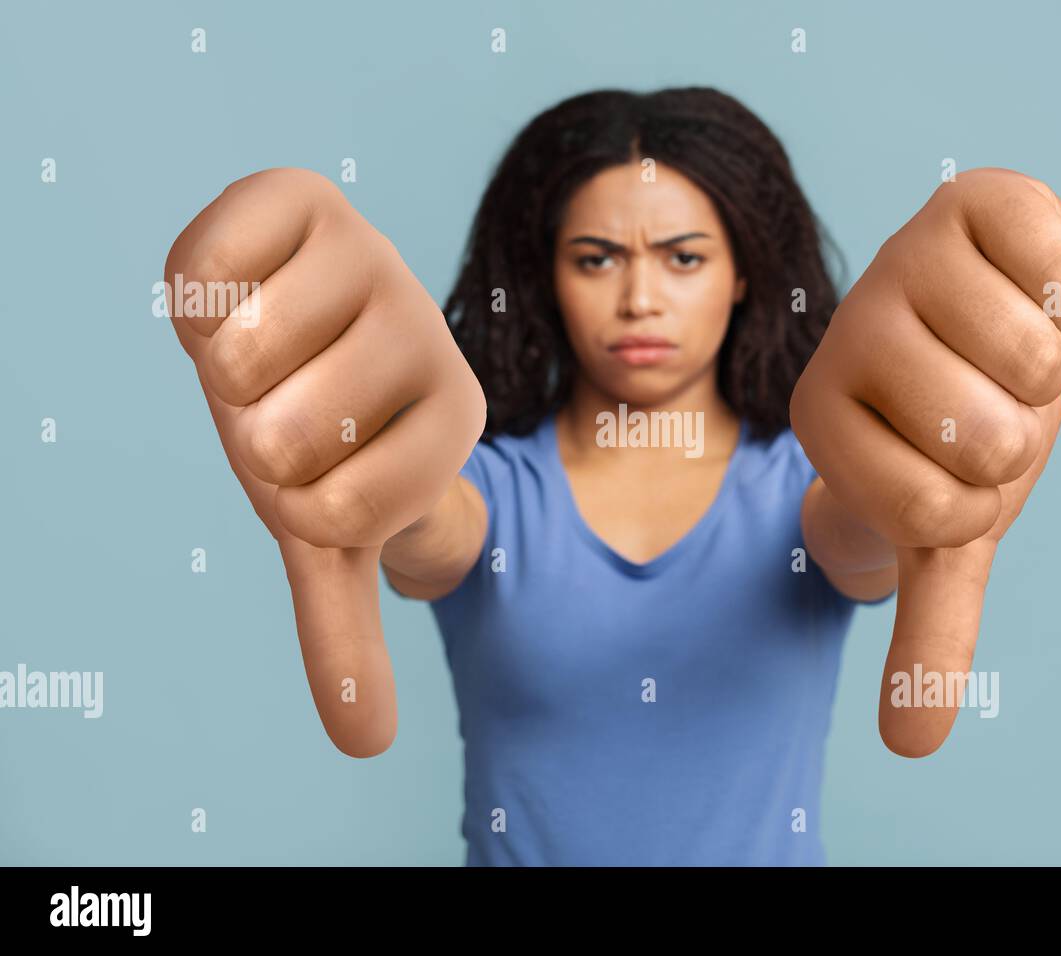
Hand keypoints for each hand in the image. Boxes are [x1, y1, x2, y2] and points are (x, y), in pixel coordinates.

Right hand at [164, 168, 484, 756]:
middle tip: (286, 403)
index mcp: (456, 416)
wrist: (300, 325)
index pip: (340, 510)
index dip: (297, 500)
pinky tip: (243, 288)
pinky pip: (203, 271)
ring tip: (265, 349)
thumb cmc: (324, 436)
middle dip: (253, 435)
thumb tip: (366, 745)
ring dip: (222, 373)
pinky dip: (192, 299)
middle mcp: (428, 328)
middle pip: (284, 438)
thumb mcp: (331, 532)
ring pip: (243, 359)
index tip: (322, 466)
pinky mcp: (300, 196)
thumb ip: (346, 631)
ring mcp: (370, 253)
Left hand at [791, 167, 1060, 756]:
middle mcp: (845, 330)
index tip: (952, 464)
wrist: (988, 323)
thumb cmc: (959, 433)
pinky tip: (1029, 287)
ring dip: (1050, 373)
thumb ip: (930, 629)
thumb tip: (911, 750)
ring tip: (1008, 349)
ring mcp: (903, 258)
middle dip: (1020, 437)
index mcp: (821, 416)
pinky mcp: (974, 200)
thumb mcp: (945, 529)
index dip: (977, 500)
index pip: (931, 510)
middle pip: (988, 439)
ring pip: (1031, 366)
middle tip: (987, 403)